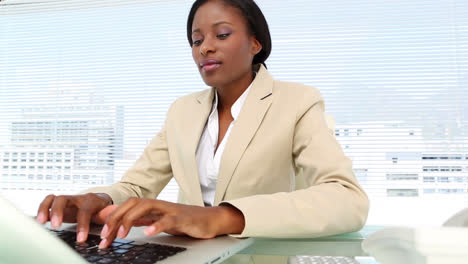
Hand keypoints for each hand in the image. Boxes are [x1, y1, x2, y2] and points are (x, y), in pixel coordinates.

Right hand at [36, 193, 112, 242]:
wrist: (99, 199)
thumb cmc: (102, 208)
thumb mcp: (107, 213)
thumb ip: (106, 219)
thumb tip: (108, 228)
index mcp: (90, 200)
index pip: (85, 211)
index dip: (82, 225)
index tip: (80, 238)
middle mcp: (77, 198)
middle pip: (64, 199)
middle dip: (58, 212)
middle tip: (56, 226)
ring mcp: (67, 200)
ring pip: (53, 199)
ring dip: (45, 209)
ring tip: (41, 222)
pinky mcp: (59, 204)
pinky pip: (48, 202)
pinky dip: (42, 209)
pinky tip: (39, 220)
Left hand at [98, 198, 244, 248]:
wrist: (211, 220)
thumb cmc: (186, 221)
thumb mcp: (160, 221)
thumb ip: (143, 219)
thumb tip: (122, 222)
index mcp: (153, 207)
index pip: (127, 207)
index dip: (112, 218)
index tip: (102, 236)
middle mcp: (159, 205)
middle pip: (132, 203)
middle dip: (115, 218)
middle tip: (105, 236)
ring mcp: (170, 210)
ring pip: (146, 206)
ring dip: (130, 219)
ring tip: (121, 233)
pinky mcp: (182, 218)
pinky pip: (168, 220)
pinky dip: (156, 225)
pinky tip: (148, 233)